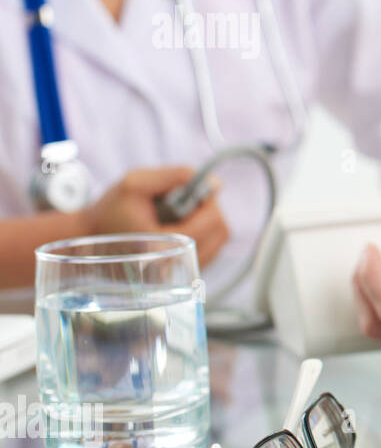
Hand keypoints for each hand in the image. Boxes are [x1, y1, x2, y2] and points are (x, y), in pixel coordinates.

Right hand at [81, 167, 228, 265]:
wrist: (92, 237)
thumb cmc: (111, 210)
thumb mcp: (135, 182)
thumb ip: (175, 176)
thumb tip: (214, 183)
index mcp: (163, 246)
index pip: (213, 222)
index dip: (206, 199)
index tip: (186, 191)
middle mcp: (176, 265)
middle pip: (221, 233)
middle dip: (208, 210)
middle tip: (180, 202)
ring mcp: (182, 271)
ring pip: (219, 241)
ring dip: (206, 220)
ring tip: (175, 214)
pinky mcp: (184, 270)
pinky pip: (212, 248)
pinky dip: (203, 231)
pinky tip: (176, 225)